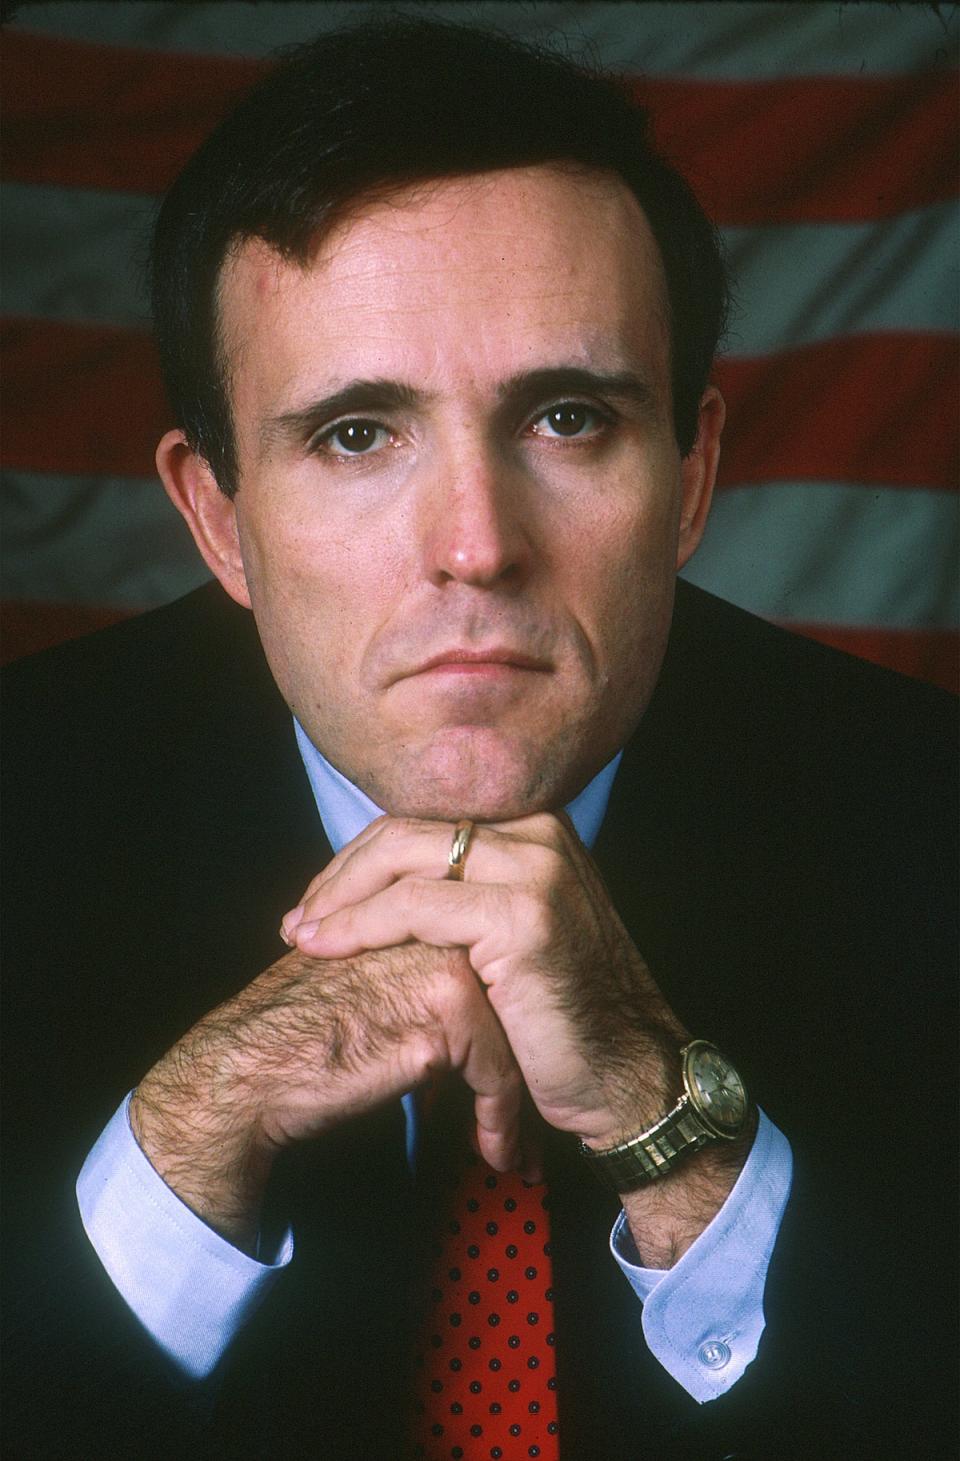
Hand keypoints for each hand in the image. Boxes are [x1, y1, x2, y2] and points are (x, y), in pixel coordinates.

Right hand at [130, 940, 525, 1253]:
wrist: (249, 1070)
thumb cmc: (297, 1036)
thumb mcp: (365, 980)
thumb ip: (414, 970)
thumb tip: (477, 1004)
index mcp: (416, 912)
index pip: (494, 965)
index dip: (513, 1025)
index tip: (527, 1075)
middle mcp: (439, 928)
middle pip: (514, 998)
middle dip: (531, 1066)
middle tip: (539, 1127)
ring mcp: (444, 965)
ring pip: (515, 1036)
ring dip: (521, 1105)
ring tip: (523, 1152)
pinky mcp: (444, 1015)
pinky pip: (499, 1072)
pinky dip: (502, 1119)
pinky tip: (494, 1152)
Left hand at [283, 813, 753, 1265]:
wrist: (626, 1074)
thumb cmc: (560, 1016)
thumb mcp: (511, 932)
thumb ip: (463, 894)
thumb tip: (376, 882)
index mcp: (535, 828)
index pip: (423, 823)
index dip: (361, 859)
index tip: (321, 900)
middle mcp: (539, 833)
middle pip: (406, 832)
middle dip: (340, 875)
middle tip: (300, 920)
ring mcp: (535, 869)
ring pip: (402, 859)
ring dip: (339, 900)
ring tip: (303, 937)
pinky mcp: (523, 915)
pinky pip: (414, 907)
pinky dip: (361, 926)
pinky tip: (330, 949)